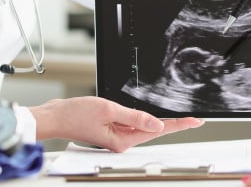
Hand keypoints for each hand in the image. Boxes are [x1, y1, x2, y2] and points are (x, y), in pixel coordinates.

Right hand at [30, 96, 203, 151]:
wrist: (56, 116)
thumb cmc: (75, 114)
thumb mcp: (108, 109)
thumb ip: (134, 116)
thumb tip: (156, 122)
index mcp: (122, 140)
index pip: (157, 130)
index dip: (178, 124)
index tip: (194, 121)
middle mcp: (121, 141)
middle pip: (154, 131)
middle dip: (175, 124)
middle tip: (194, 119)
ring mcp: (116, 135)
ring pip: (145, 128)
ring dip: (161, 122)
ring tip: (181, 118)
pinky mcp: (111, 129)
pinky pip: (133, 124)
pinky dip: (144, 119)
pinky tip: (153, 116)